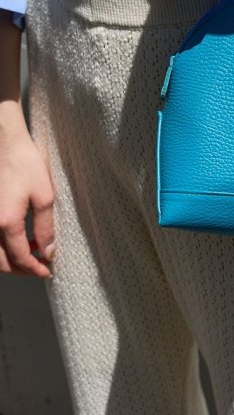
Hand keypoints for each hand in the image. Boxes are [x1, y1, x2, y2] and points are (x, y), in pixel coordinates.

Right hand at [0, 108, 54, 278]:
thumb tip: (48, 251)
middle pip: (1, 262)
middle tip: (40, 268)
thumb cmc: (24, 163)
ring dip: (10, 260)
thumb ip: (45, 227)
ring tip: (32, 254)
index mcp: (5, 222)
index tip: (48, 271)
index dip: (35, 268)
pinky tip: (18, 239)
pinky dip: (2, 248)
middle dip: (21, 270)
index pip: (20, 258)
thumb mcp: (44, 196)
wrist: (3, 142)